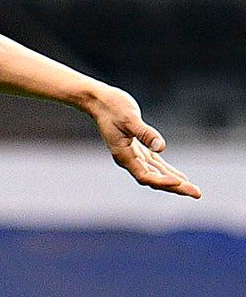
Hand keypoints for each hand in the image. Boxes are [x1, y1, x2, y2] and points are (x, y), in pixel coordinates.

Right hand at [85, 85, 199, 197]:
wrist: (100, 102)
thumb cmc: (113, 107)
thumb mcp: (129, 118)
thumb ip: (145, 133)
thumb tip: (161, 148)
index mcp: (123, 155)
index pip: (144, 175)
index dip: (162, 181)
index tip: (180, 182)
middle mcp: (128, 160)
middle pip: (154, 180)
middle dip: (175, 187)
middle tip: (197, 193)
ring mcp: (134, 156)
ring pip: (157, 174)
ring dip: (175, 183)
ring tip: (194, 191)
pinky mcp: (139, 150)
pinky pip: (156, 166)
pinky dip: (168, 172)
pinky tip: (181, 178)